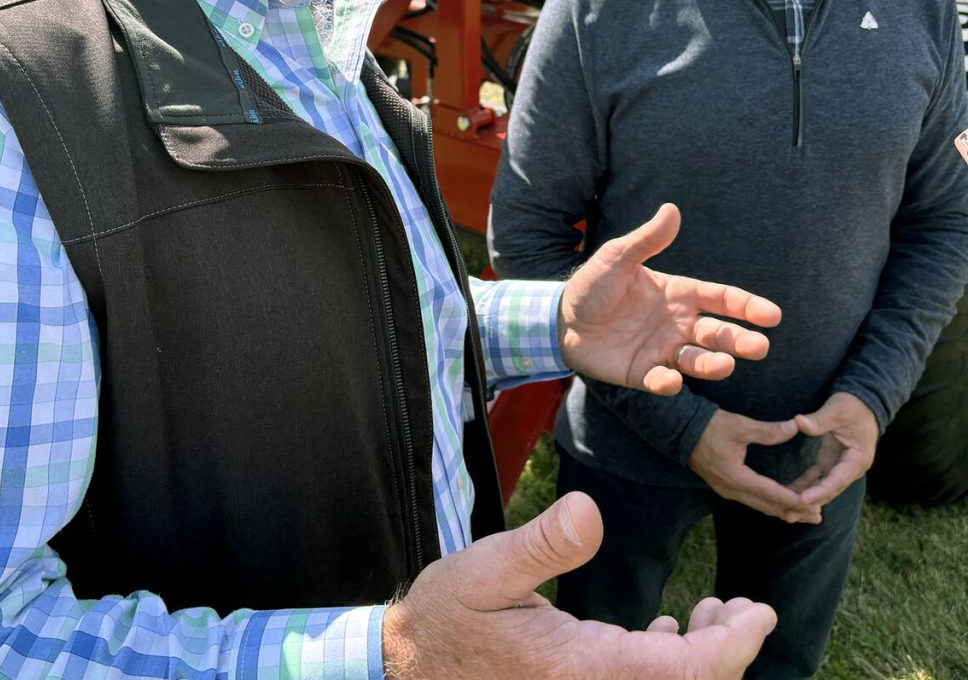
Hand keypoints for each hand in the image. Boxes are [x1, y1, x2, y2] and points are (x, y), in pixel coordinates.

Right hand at [382, 491, 776, 679]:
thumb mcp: (487, 568)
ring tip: (716, 611)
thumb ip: (543, 543)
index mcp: (581, 667)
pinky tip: (666, 628)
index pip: (683, 672)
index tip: (761, 612)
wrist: (414, 664)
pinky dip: (671, 661)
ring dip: (705, 658)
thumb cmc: (449, 615)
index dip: (732, 646)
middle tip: (748, 607)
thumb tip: (590, 510)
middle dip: (729, 652)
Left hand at [558, 203, 780, 395]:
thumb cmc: (594, 285)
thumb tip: (672, 209)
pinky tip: (670, 380)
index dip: (747, 306)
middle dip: (741, 341)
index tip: (771, 315)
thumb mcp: (618, 258)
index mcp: (679, 293)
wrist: (561, 318)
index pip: (721, 299)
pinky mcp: (643, 373)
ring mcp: (663, 350)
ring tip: (725, 364)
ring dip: (713, 364)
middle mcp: (678, 324)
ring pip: (697, 360)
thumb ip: (647, 240)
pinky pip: (661, 381)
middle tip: (760, 347)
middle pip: (718, 334)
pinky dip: (668, 383)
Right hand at [688, 410, 821, 523]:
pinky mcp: (724, 486)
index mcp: (736, 477)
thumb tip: (795, 427)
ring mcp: (726, 490)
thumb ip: (768, 431)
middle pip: (768, 506)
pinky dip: (770, 503)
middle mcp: (731, 489)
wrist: (679, 429)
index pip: (773, 494)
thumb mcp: (740, 425)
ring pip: (760, 506)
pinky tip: (780, 503)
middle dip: (794, 511)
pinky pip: (752, 501)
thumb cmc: (709, 426)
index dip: (797, 501)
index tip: (817, 505)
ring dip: (783, 509)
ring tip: (805, 514)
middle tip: (819, 515)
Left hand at [790, 392, 878, 506]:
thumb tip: (799, 423)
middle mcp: (851, 467)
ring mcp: (841, 466)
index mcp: (858, 458)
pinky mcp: (831, 462)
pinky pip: (817, 478)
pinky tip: (788, 494)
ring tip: (785, 512)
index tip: (802, 500)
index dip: (820, 491)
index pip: (837, 479)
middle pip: (829, 489)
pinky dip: (805, 486)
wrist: (863, 402)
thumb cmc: (852, 406)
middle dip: (809, 503)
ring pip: (822, 487)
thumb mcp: (836, 410)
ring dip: (805, 498)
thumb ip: (819, 419)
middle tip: (788, 514)